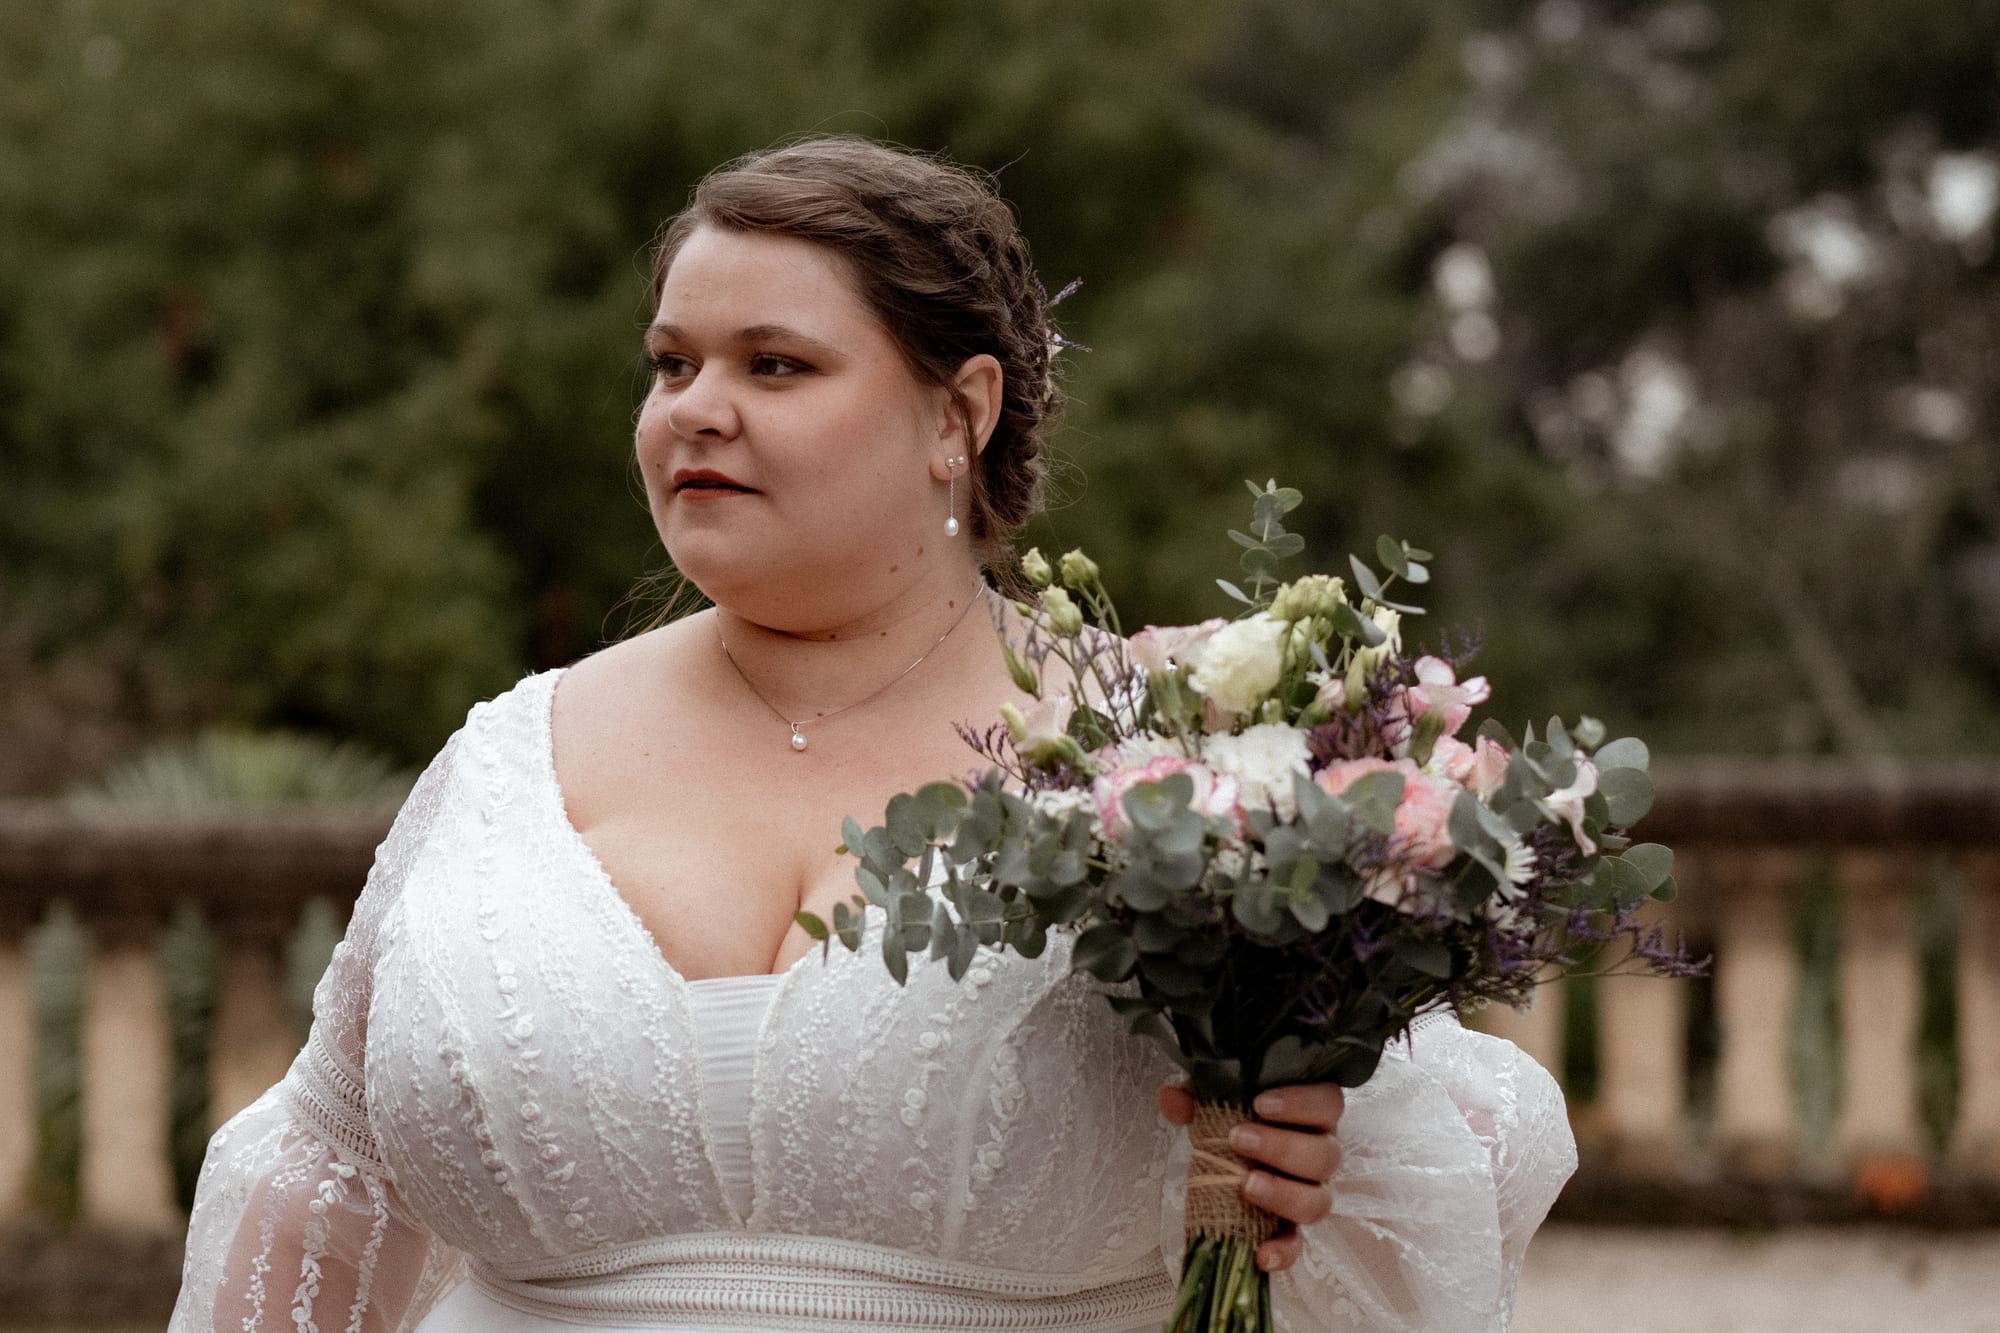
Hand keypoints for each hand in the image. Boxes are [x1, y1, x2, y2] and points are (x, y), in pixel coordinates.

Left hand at [1157, 1081, 1343, 1273]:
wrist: (1232, 1155)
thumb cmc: (1237, 1119)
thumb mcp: (1216, 1103)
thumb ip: (1197, 1098)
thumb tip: (1169, 1098)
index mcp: (1312, 1116)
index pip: (1327, 1103)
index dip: (1301, 1103)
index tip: (1260, 1103)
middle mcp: (1321, 1154)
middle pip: (1325, 1155)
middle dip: (1282, 1148)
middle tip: (1239, 1140)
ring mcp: (1311, 1193)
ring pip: (1319, 1200)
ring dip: (1284, 1194)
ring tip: (1247, 1186)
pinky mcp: (1292, 1228)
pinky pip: (1298, 1245)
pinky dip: (1283, 1252)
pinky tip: (1261, 1254)